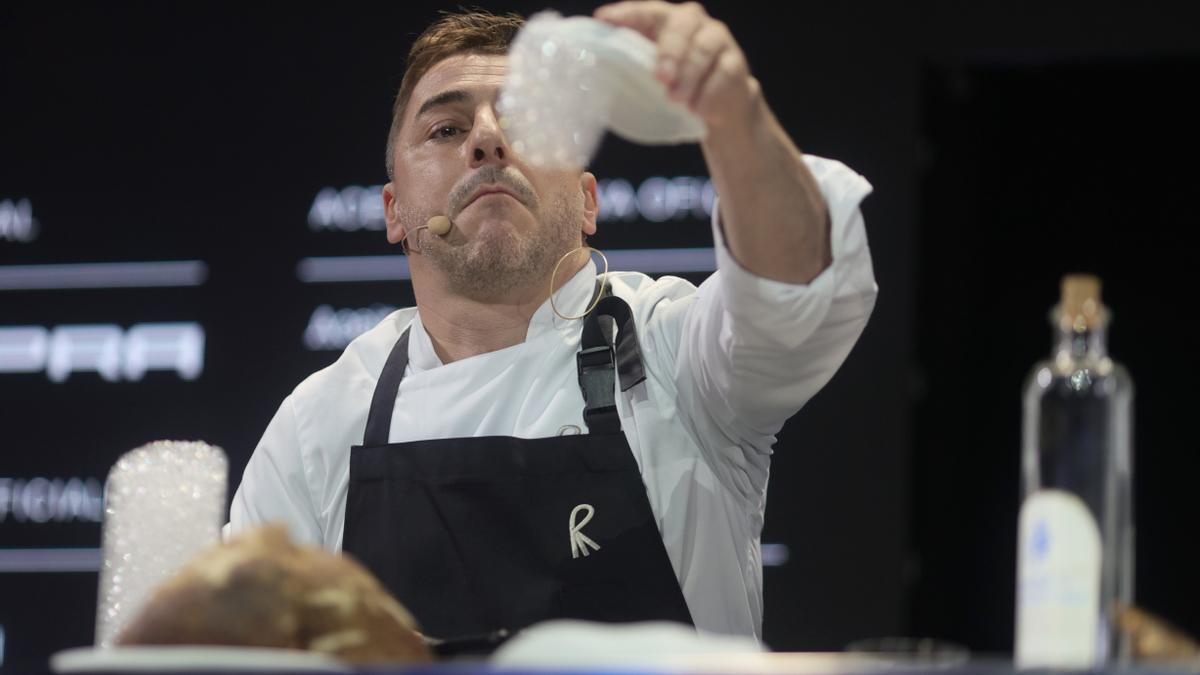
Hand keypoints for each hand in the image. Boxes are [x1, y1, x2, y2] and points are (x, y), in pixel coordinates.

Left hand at [594, 1, 760, 129]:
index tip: (605, 20)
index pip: (645, 12)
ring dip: (689, 77)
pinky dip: (709, 94)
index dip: (626, 14)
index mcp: (664, 20)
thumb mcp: (650, 74)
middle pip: (681, 27)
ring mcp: (717, 39)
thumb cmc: (676, 85)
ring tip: (678, 101)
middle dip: (670, 52)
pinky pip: (722, 74)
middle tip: (661, 78)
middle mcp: (692, 22)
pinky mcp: (735, 63)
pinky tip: (699, 111)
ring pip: (703, 50)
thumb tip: (596, 71)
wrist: (718, 106)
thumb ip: (631, 65)